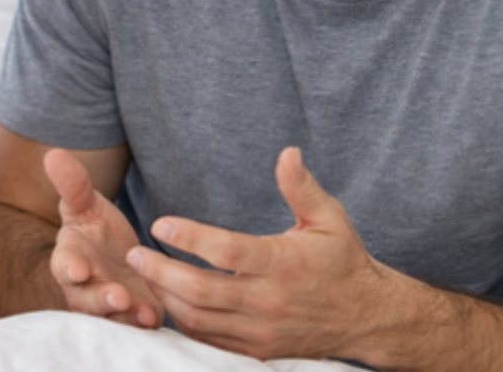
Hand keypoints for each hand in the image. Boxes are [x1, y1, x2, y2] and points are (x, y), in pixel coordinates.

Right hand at [44, 148, 163, 327]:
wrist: (120, 257)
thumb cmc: (97, 230)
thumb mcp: (86, 204)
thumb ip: (72, 184)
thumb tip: (53, 154)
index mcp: (70, 258)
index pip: (64, 266)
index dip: (70, 269)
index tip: (80, 269)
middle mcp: (84, 289)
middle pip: (86, 301)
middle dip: (101, 299)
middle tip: (118, 296)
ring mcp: (108, 308)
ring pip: (111, 319)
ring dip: (126, 317)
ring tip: (144, 310)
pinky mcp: (131, 319)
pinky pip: (134, 327)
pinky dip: (143, 324)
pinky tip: (157, 317)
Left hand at [125, 147, 390, 359]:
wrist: (368, 319)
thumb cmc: (343, 261)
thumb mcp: (328, 218)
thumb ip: (302, 187)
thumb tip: (288, 152)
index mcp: (283, 263)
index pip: (228, 251)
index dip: (191, 238)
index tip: (159, 224)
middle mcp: (269, 300)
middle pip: (203, 291)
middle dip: (162, 273)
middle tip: (134, 255)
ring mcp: (262, 330)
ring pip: (201, 320)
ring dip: (166, 298)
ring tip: (143, 275)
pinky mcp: (258, 349)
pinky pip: (211, 341)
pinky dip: (185, 324)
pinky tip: (167, 301)